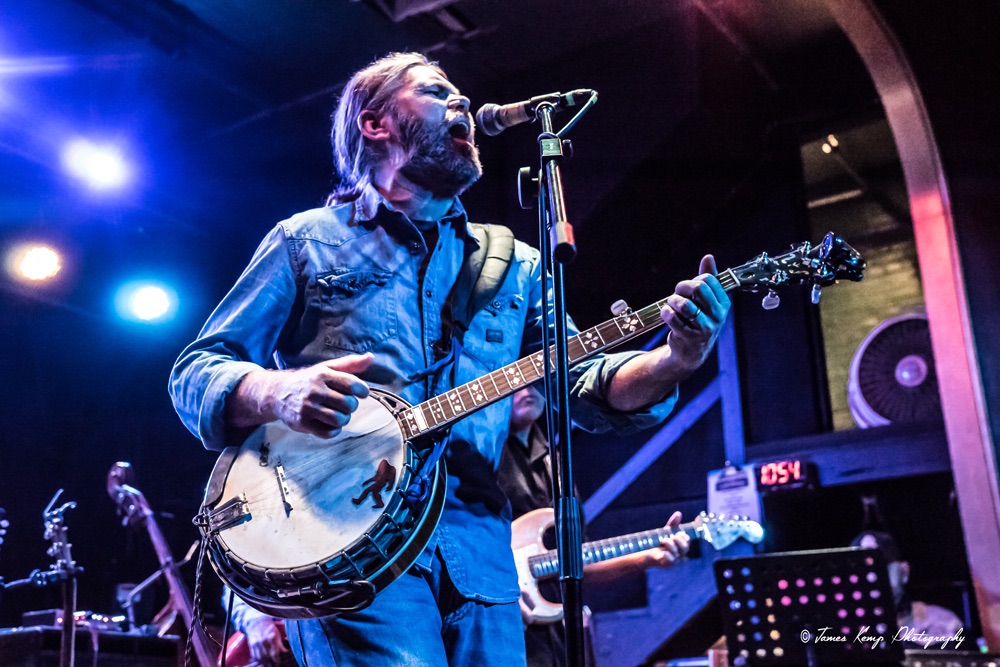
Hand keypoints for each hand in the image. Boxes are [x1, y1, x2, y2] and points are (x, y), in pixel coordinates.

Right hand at [239, 353, 372, 437]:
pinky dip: (333, 430)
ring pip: (339, 419)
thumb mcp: (327, 368)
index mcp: (322, 374)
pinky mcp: (302, 423)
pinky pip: (328, 432)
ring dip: (343, 419)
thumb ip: (350, 364)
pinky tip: (329, 423)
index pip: (353, 384)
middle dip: (351, 406)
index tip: (361, 393)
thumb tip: (371, 357)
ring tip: (338, 414)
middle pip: (348, 404)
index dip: (362, 391)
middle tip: (345, 404)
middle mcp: (314, 390)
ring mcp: (307, 407)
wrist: (277, 393)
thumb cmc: (308, 381)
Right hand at [243, 616, 288, 665]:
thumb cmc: (270, 628)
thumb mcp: (277, 634)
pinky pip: (254, 655)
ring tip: (268, 665)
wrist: (258, 622)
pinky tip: (261, 661)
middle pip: (266, 656)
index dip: (276, 659)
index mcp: (270, 637)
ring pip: (260, 656)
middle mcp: (262, 640)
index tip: (278, 663)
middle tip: (274, 665)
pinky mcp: (251, 644)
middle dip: (270, 662)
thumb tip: (285, 651)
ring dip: (264, 662)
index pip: (274, 652)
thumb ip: (280, 644)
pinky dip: (258, 659)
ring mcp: (256, 643)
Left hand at [646, 511, 689, 568]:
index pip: (687, 541)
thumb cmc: (658, 542)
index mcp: (681, 546)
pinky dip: (667, 555)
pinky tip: (662, 552)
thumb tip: (679, 513)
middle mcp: (680, 554)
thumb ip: (673, 524)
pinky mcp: (667, 564)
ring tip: (663, 541)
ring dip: (670, 545)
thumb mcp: (665, 532)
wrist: (646, 552)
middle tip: (671, 537)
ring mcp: (674, 560)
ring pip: (677, 553)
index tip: (676, 533)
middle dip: (678, 540)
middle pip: (685, 548)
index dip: (683, 536)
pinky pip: (670, 560)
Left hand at [660, 255, 730, 372]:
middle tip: (676, 295)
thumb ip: (708, 278)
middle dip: (682, 288)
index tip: (688, 289)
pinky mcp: (689, 337)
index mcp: (723, 303)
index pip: (708, 279)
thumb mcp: (706, 300)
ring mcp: (705, 328)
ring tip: (670, 305)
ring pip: (684, 304)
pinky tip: (666, 314)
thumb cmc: (698, 320)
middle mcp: (717, 316)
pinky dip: (665, 313)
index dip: (693, 280)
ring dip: (672, 301)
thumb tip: (709, 257)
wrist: (692, 352)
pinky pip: (672, 317)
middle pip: (697, 288)